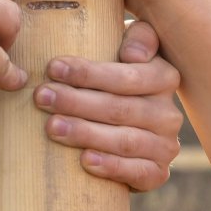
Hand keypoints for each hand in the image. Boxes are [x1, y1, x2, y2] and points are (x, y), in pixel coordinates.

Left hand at [37, 21, 184, 190]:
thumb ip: (138, 37)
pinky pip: (137, 172)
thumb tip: (133, 54)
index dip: (90, 73)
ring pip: (124, 140)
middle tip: (41, 97)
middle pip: (120, 108)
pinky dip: (111, 167)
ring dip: (86, 133)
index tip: (53, 68)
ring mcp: (166, 146)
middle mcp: (168, 113)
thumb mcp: (123, 47)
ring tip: (52, 127)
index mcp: (164, 78)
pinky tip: (85, 160)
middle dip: (76, 101)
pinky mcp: (157, 173)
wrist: (124, 126)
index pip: (128, 76)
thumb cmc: (114, 78)